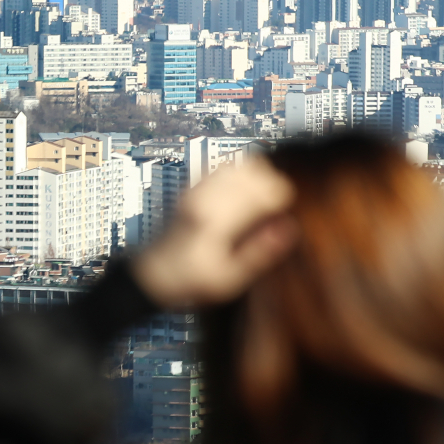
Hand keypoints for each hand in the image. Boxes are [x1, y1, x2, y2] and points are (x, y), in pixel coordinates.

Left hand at [133, 159, 296, 309]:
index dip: (283, 202)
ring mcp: (197, 188)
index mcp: (218, 219)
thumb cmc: (190, 280)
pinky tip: (240, 196)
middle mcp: (206, 197)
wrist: (153, 273)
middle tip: (272, 210)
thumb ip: (260, 253)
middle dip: (272, 186)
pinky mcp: (192, 187)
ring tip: (257, 202)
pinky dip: (239, 175)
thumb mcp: (229, 278)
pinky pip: (223, 167)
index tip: (281, 220)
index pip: (267, 190)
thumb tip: (289, 228)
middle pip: (257, 168)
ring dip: (257, 177)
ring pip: (241, 163)